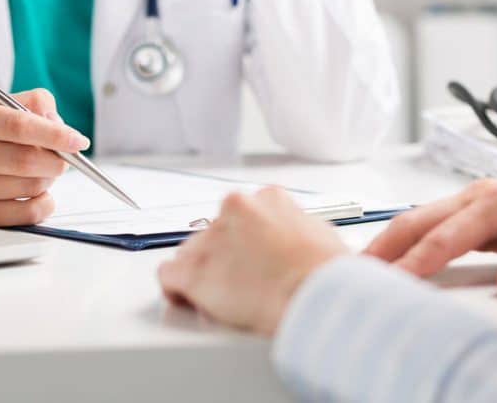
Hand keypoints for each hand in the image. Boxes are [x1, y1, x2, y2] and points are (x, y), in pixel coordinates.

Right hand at [0, 89, 89, 226]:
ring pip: (28, 186)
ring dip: (48, 179)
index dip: (54, 134)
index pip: (17, 125)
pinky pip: (24, 214)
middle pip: (25, 160)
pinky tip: (38, 191)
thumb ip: (32, 103)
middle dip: (56, 160)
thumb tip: (59, 123)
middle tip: (62, 156)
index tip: (78, 140)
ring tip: (42, 170)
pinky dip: (43, 203)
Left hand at [158, 187, 347, 335]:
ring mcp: (212, 239)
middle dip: (225, 256)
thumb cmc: (326, 274)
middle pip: (215, 232)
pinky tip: (188, 299)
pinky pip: (170, 275)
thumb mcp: (324, 234)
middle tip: (242, 282)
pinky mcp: (194, 270)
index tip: (252, 259)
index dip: (247, 242)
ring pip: (192, 253)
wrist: (316, 295)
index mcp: (268, 198)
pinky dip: (177, 289)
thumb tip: (303, 239)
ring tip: (224, 297)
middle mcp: (235, 209)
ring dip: (204, 272)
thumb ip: (301, 228)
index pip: (243, 215)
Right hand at [365, 160, 496, 294]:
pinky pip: (435, 224)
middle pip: (418, 219)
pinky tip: (398, 256)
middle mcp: (478, 195)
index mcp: (496, 200)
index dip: (417, 260)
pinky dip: (410, 239)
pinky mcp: (478, 211)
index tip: (392, 280)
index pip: (445, 235)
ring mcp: (475, 200)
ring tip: (364, 265)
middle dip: (385, 244)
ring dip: (392, 240)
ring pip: (421, 218)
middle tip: (353, 270)